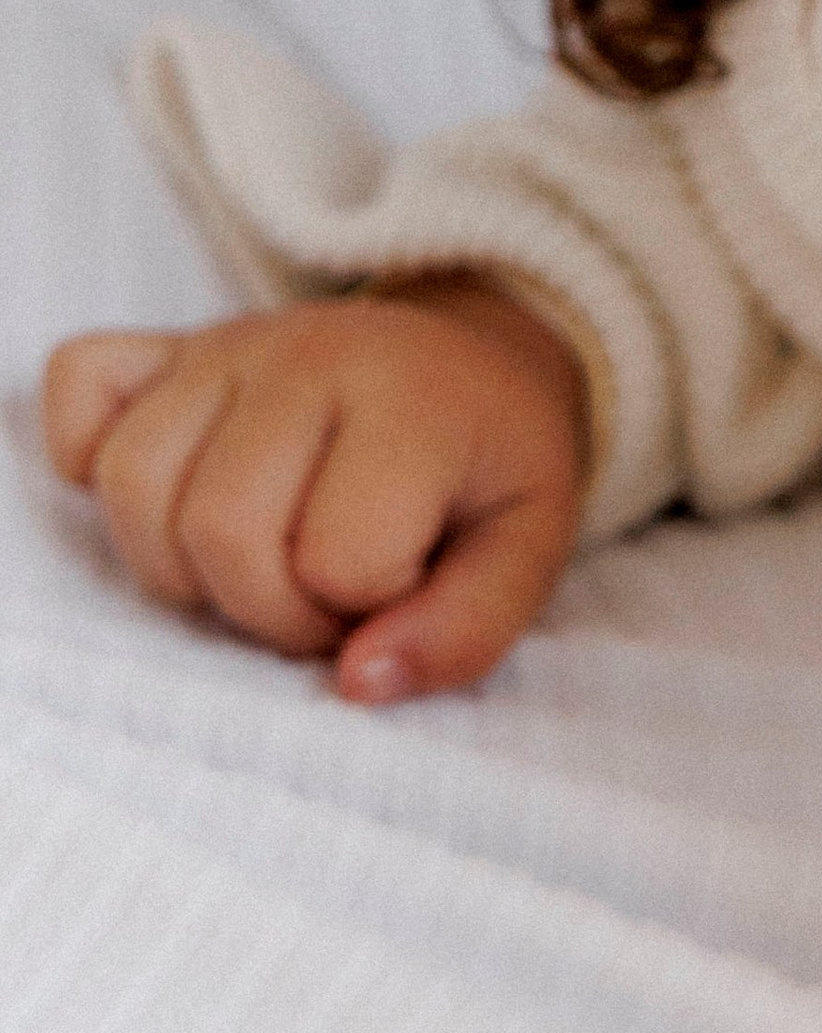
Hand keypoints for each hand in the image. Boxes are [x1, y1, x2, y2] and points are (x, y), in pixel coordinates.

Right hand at [42, 280, 590, 702]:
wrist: (479, 360)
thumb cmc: (494, 468)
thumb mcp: (530, 549)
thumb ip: (465, 630)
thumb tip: (358, 685)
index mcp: (410, 402)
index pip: (338, 558)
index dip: (365, 606)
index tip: (400, 588)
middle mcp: (307, 355)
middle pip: (219, 529)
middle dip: (269, 607)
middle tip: (326, 595)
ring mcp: (228, 346)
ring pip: (133, 485)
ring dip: (185, 564)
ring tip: (262, 561)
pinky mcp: (171, 348)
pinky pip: (81, 394)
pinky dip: (94, 458)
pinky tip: (177, 495)